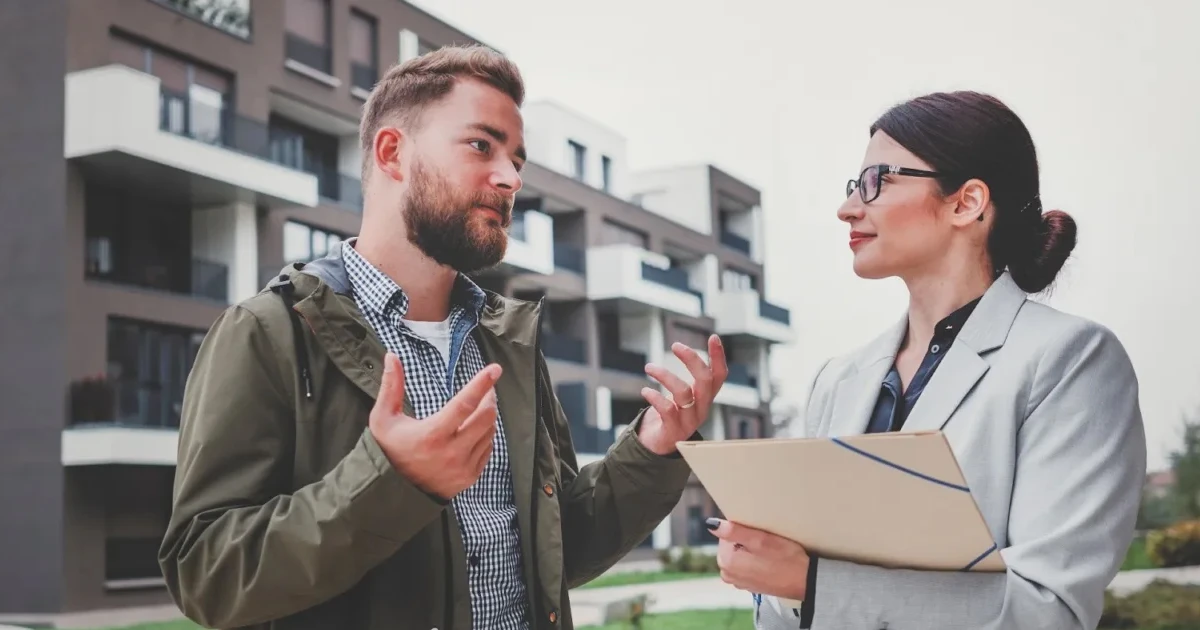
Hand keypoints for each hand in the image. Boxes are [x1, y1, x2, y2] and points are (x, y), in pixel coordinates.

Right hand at [368, 352, 499, 500]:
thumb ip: (391, 386)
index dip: (481, 384)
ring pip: (490, 432)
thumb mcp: (383, 418)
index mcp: (432, 435)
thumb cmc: (390, 450)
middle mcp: (451, 452)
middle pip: (485, 417)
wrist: (395, 492)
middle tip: (487, 386)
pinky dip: (486, 434)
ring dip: (488, 415)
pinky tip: (476, 427)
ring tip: (480, 404)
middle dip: (489, 397)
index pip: (464, 404)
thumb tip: (391, 355)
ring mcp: (463, 467)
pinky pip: (488, 448)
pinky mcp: (470, 476)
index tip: (495, 369)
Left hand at [636, 334, 727, 455]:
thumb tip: (685, 349)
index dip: (718, 357)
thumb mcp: (684, 396)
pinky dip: (655, 397)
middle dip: (692, 359)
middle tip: (675, 345)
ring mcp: (689, 421)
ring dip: (665, 376)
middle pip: (705, 381)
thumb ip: (689, 380)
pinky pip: (667, 410)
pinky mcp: (673, 430)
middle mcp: (701, 409)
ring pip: (683, 393)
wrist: (660, 445)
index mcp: (706, 398)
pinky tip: (645, 391)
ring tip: (649, 367)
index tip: (713, 337)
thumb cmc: (672, 415)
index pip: (719, 376)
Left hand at [708, 518, 809, 600]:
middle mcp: (727, 573)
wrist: (805, 581)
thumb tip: (710, 524)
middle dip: (745, 540)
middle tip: (765, 541)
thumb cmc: (785, 559)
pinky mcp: (748, 584)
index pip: (726, 533)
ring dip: (751, 550)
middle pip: (731, 544)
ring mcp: (737, 581)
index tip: (758, 532)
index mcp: (726, 561)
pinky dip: (755, 560)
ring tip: (768, 551)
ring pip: (739, 554)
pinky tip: (769, 560)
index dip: (743, 529)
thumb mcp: (760, 540)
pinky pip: (746, 565)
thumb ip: (733, 531)